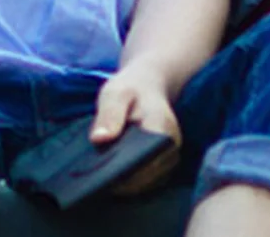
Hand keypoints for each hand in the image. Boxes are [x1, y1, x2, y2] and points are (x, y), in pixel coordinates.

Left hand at [90, 63, 181, 195]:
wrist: (147, 86)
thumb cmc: (129, 88)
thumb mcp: (114, 93)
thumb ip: (109, 114)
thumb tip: (99, 139)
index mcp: (163, 128)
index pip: (147, 160)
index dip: (126, 172)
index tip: (104, 174)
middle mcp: (172, 147)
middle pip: (147, 175)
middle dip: (123, 180)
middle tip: (97, 178)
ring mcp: (170, 157)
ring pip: (148, 181)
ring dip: (126, 182)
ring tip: (102, 178)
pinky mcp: (163, 164)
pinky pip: (147, 178)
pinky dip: (131, 179)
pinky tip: (112, 175)